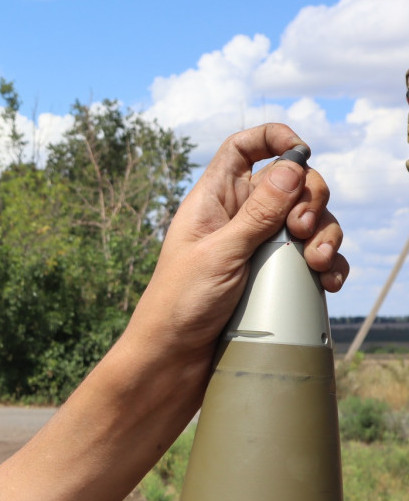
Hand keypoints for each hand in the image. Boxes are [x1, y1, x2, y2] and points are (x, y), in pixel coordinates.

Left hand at [129, 123, 347, 358]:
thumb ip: (258, 212)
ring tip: (317, 263)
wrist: (173, 362)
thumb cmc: (179, 306)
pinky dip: (327, 264)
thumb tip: (292, 165)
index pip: (243, 148)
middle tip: (301, 230)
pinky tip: (327, 281)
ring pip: (307, 222)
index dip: (273, 138)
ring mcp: (257, 248)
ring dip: (325, 234)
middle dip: (310, 198)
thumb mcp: (219, 254)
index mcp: (213, 201)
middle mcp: (237, 219)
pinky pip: (310, 259)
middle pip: (290, 183)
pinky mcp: (272, 278)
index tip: (302, 150)